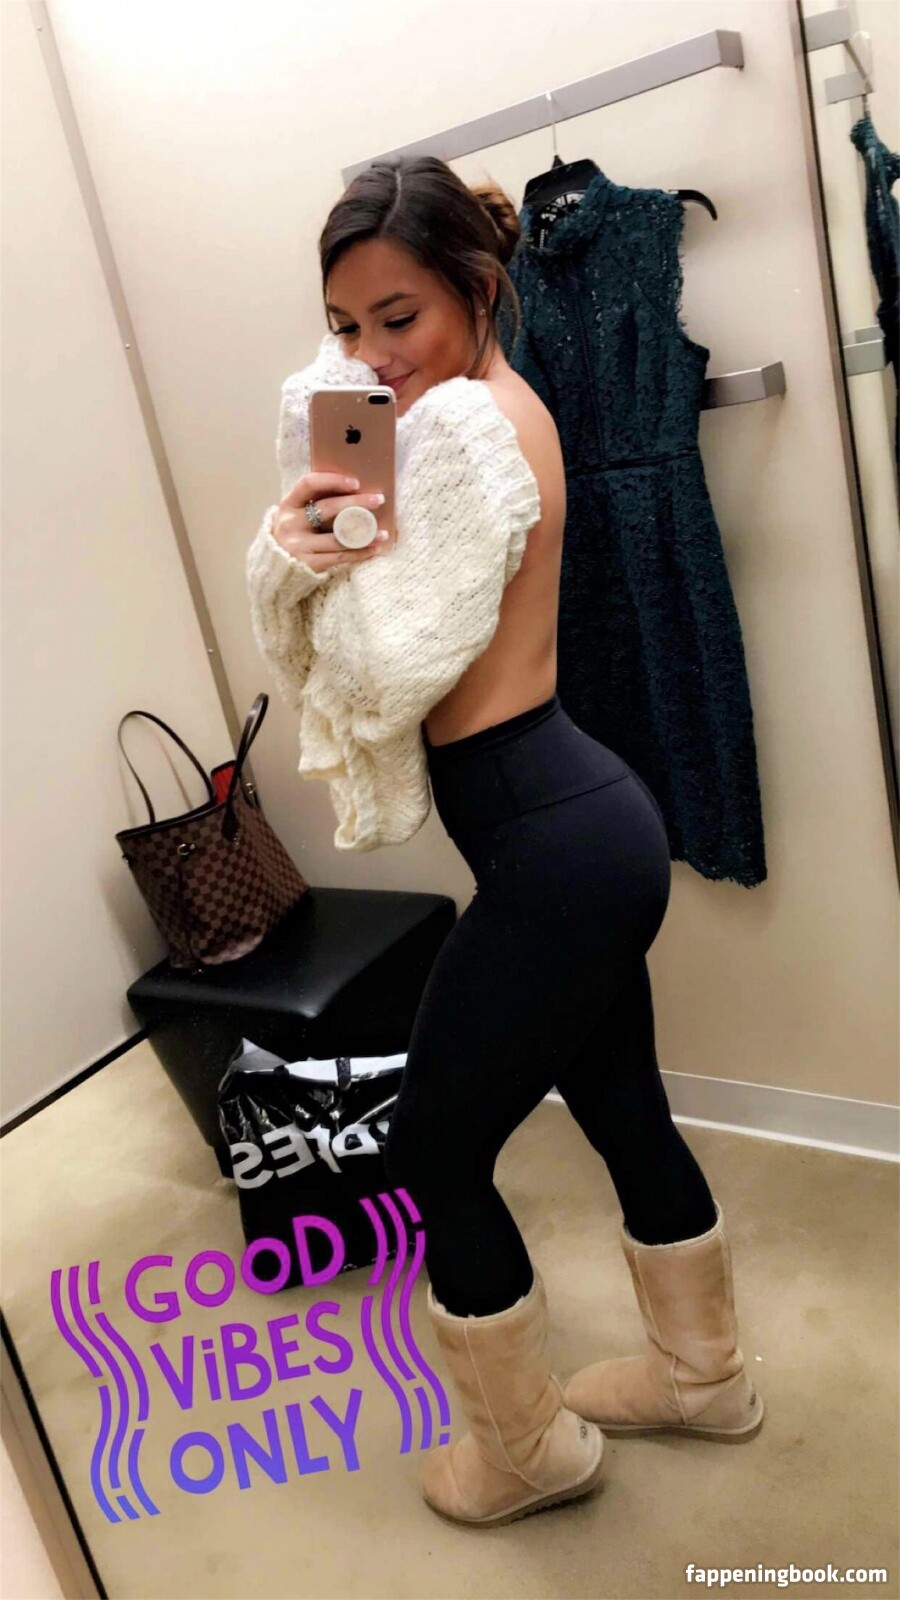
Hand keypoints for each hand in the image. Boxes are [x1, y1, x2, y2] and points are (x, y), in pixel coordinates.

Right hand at [273, 472, 388, 570]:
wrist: (275, 567)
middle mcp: (290, 523)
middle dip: (356, 503)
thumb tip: (354, 490)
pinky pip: (339, 557)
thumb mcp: (296, 514)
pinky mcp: (308, 564)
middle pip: (327, 509)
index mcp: (288, 504)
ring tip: (383, 532)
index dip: (332, 480)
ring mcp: (298, 545)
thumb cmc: (295, 533)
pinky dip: (359, 553)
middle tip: (378, 500)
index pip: (308, 484)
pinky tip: (373, 549)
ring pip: (338, 537)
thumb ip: (314, 502)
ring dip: (364, 534)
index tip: (355, 482)